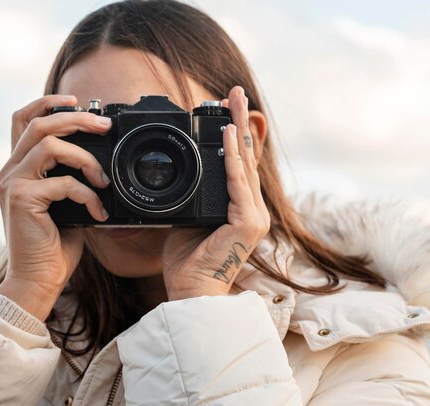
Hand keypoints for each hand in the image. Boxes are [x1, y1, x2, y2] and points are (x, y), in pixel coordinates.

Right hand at [0, 94, 112, 320]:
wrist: (38, 280)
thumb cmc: (54, 245)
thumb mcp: (65, 203)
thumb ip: (69, 177)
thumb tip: (99, 161)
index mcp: (18, 169)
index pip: (23, 120)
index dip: (46, 102)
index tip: (75, 100)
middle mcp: (9, 171)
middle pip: (39, 124)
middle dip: (76, 118)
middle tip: (105, 125)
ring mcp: (11, 184)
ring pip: (49, 145)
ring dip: (86, 158)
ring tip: (104, 179)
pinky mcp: (20, 199)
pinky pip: (62, 182)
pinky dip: (88, 194)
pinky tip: (98, 212)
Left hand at [162, 85, 270, 299]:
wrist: (190, 291)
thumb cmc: (187, 259)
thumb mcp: (185, 218)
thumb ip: (189, 196)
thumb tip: (175, 175)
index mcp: (239, 207)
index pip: (237, 163)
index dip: (232, 134)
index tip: (224, 109)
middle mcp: (252, 208)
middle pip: (244, 156)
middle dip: (239, 120)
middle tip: (235, 91)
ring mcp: (254, 215)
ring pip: (244, 163)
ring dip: (237, 128)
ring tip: (233, 99)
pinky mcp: (249, 222)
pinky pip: (237, 182)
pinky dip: (230, 156)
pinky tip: (227, 132)